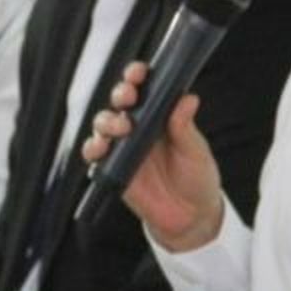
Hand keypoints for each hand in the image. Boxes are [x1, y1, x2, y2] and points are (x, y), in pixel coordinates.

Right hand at [81, 62, 224, 251]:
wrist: (190, 217)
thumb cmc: (197, 178)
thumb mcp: (196, 151)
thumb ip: (185, 126)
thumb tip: (187, 98)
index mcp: (159, 115)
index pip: (144, 88)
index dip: (137, 76)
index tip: (138, 73)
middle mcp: (138, 126)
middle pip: (119, 101)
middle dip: (120, 93)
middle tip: (127, 97)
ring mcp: (124, 146)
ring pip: (104, 123)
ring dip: (107, 120)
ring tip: (120, 127)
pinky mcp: (113, 168)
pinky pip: (95, 154)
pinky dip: (93, 148)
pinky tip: (101, 148)